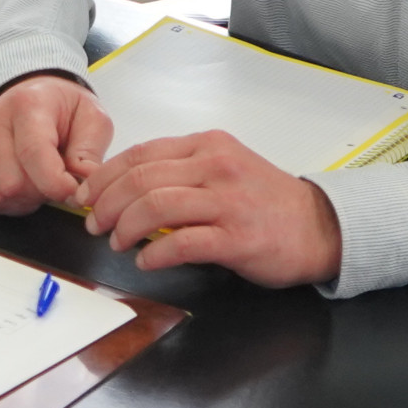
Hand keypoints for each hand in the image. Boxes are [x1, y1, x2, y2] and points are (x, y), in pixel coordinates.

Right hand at [0, 73, 108, 212]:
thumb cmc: (63, 109)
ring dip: (18, 202)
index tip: (73, 193)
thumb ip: (90, 152)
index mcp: (28, 105)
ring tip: (34, 186)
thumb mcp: (91, 118)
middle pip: (10, 183)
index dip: (55, 184)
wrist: (33, 95)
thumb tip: (86, 187)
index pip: (33, 154)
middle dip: (38, 194)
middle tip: (52, 184)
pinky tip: (15, 191)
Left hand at [78, 129, 342, 285]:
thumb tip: (124, 188)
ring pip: (156, 206)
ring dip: (125, 227)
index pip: (140, 154)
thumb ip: (180, 172)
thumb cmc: (266, 203)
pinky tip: (146, 260)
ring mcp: (228, 202)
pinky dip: (156, 254)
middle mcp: (217, 167)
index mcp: (208, 146)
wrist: (320, 227)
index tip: (87, 196)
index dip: (104, 177)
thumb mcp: (223, 169)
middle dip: (106, 204)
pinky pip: (184, 243)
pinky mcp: (238, 238)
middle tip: (94, 224)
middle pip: (141, 179)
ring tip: (117, 242)